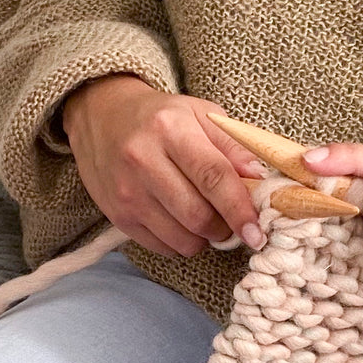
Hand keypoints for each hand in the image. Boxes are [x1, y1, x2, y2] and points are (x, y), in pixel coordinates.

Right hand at [62, 74, 265, 257]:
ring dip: (205, 238)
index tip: (257, 232)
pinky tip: (181, 221)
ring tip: (205, 217)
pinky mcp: (117, 216)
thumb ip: (234, 146)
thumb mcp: (201, 115)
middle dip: (224, 228)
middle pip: (198, 216)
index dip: (239, 209)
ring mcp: (126, 192)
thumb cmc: (161, 118)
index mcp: (170, 129)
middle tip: (232, 220)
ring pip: (182, 239)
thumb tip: (261, 179)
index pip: (213, 177)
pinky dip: (182, 243)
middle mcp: (143, 160)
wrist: (101, 117)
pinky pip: (163, 247)